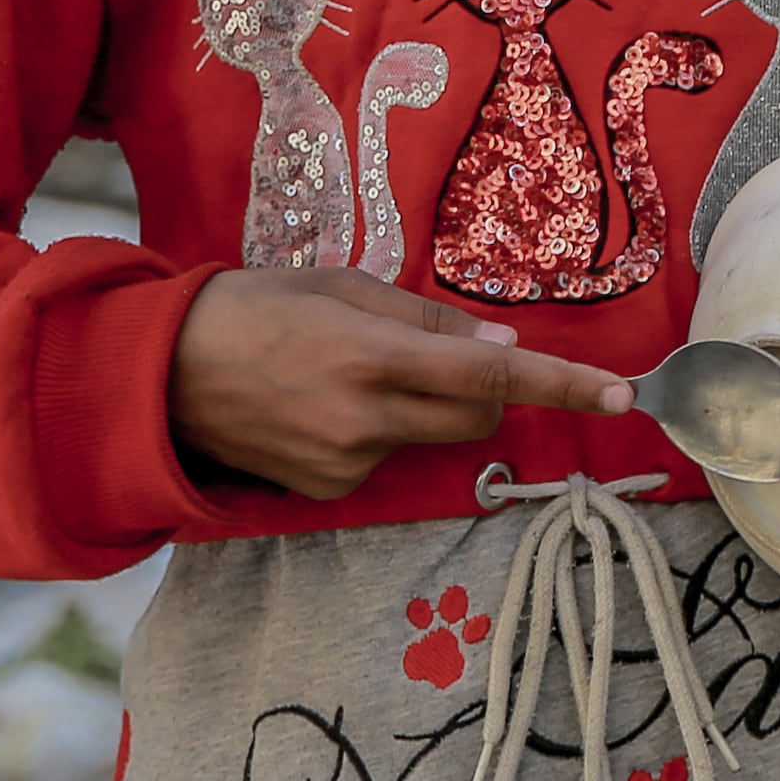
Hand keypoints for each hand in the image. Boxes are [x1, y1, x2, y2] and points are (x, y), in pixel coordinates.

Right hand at [168, 267, 635, 499]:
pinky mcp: (327, 491)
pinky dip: (379, 436)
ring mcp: (347, 461)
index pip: (495, 373)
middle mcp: (367, 416)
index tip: (622, 395)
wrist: (157, 374)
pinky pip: (387, 461)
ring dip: (424, 410)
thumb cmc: (255, 309)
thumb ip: (428, 321)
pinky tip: (324, 412)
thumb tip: (503, 345)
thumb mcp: (344, 289)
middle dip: (488, 388)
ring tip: (350, 378)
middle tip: (439, 358)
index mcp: (375, 354)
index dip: (564, 384)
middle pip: (480, 414)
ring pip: (434, 437)